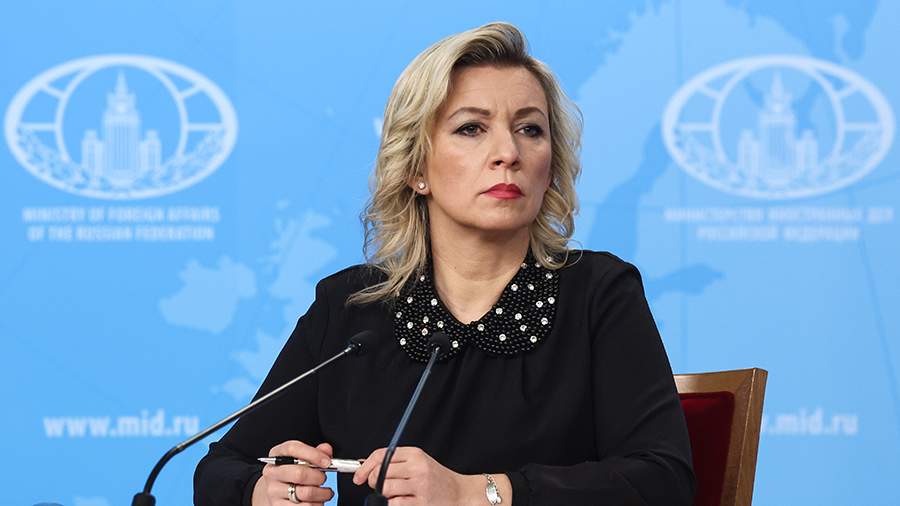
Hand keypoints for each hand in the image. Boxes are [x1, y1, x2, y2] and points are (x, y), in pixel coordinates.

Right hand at [253, 440, 334, 505]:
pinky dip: (317, 504)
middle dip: (319, 477)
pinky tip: (317, 501)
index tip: (327, 462)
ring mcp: (273, 491)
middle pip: (300, 474)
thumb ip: (315, 452)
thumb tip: (326, 449)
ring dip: (322, 493)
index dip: (313, 454)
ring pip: (306, 493)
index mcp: (277, 455)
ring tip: (325, 492)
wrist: (275, 491)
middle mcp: (272, 472)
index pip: (292, 449)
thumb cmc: (291, 473)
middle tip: (323, 478)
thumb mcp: (301, 458)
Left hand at [352, 446, 481, 505]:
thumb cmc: (436, 478)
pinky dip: (393, 504)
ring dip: (383, 494)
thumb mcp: (419, 462)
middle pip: (380, 472)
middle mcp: (417, 467)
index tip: (359, 476)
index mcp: (415, 454)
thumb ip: (396, 462)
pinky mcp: (421, 502)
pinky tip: (402, 501)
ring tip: (393, 494)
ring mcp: (419, 485)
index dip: (365, 466)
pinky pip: (394, 503)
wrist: (459, 493)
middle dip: (373, 482)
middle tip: (379, 486)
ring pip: (384, 488)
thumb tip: (366, 467)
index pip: (381, 455)